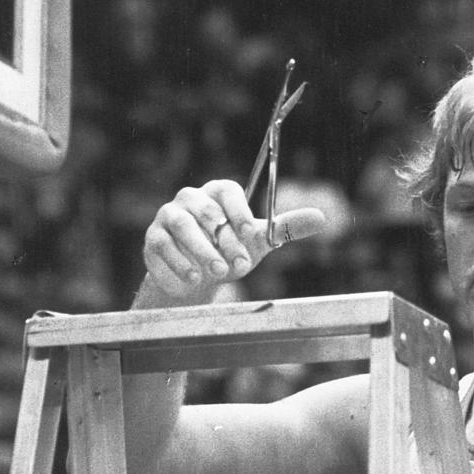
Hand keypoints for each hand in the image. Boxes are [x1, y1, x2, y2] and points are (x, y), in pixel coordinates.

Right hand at [141, 179, 325, 302]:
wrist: (199, 276)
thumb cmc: (230, 250)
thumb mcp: (258, 241)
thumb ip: (286, 227)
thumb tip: (321, 218)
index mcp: (217, 193)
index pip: (228, 192)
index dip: (240, 211)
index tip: (252, 233)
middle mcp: (190, 199)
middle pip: (205, 213)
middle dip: (222, 240)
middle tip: (237, 265)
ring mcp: (167, 217)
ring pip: (181, 228)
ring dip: (199, 253)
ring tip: (214, 274)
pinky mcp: (152, 240)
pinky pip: (160, 248)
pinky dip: (176, 266)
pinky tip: (191, 281)